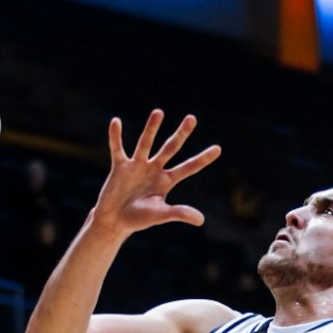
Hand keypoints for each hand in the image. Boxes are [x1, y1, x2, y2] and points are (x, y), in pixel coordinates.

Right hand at [90, 111, 220, 234]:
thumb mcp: (160, 215)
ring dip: (152, 128)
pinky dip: (116, 136)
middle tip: (192, 118)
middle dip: (181, 134)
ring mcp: (137, 166)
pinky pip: (117, 148)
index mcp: (166, 180)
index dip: (202, 159)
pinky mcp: (120, 167)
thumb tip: (201, 220)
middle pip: (171, 148)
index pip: (189, 168)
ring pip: (146, 143)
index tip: (218, 149)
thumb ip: (179, 213)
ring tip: (159, 112)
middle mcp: (154, 169)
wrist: (114, 221)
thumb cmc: (138, 219)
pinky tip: (116, 122)